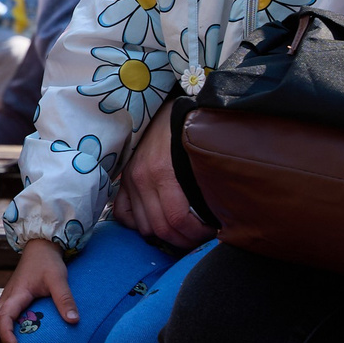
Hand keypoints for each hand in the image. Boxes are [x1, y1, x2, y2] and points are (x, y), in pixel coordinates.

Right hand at [0, 238, 74, 342]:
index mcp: (17, 294)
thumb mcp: (59, 279)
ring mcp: (7, 299)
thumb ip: (65, 300)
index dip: (6, 333)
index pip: (4, 316)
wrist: (40, 247)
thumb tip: (73, 321)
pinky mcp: (11, 300)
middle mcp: (7, 298)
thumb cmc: (48, 262)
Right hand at [110, 109, 207, 249]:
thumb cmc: (186, 124)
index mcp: (162, 172)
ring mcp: (128, 180)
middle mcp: (141, 179)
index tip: (213, 230)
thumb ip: (205, 178)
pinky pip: (122, 215)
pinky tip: (157, 221)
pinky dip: (139, 225)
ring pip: (143, 227)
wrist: (162, 102)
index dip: (197, 234)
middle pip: (160, 228)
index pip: (177, 220)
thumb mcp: (199, 149)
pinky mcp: (123, 180)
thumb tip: (220, 210)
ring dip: (165, 236)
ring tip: (185, 230)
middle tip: (202, 237)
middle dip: (185, 240)